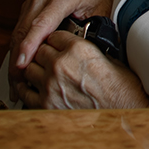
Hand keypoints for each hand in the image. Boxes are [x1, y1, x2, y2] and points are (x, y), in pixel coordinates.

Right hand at [8, 0, 122, 99]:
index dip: (29, 46)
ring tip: (16, 82)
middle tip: (17, 85)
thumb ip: (91, 35)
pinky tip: (19, 66)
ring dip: (15, 57)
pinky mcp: (32, 3)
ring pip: (18, 31)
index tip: (22, 65)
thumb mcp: (104, 16)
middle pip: (24, 29)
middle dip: (18, 59)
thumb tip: (79, 59)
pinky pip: (21, 28)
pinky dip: (18, 48)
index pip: (41, 24)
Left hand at [19, 31, 148, 109]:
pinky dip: (27, 88)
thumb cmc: (120, 89)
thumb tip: (75, 46)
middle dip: (45, 53)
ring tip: (42, 72)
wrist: (123, 112)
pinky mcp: (45, 105)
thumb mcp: (107, 57)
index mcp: (77, 49)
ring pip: (29, 68)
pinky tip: (32, 86)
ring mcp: (50, 86)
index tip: (57, 44)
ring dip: (35, 69)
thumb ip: (85, 48)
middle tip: (50, 58)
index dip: (56, 40)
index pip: (54, 36)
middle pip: (39, 50)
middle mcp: (60, 65)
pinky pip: (25, 92)